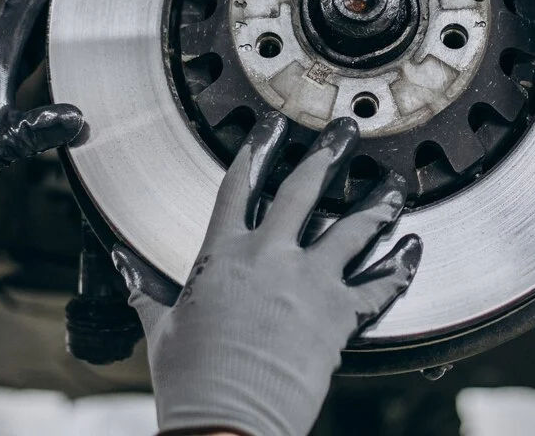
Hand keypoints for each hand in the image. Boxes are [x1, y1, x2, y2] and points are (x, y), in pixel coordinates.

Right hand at [113, 113, 422, 435]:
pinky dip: (400, 267)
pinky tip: (413, 249)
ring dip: (377, 203)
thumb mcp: (161, 328)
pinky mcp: (338, 315)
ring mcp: (309, 282)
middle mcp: (270, 258)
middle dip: (327, 154)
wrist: (226, 421)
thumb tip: (121, 266)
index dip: (256, 149)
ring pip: (353, 228)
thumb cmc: (192, 379)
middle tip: (345, 133)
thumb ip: (144, 290)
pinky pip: (379, 285)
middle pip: (303, 190)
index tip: (271, 128)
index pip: (240, 185)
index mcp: (224, 254)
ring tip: (392, 185)